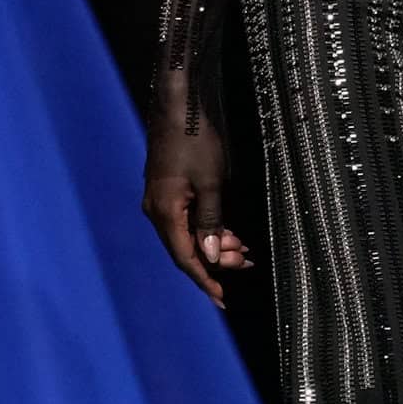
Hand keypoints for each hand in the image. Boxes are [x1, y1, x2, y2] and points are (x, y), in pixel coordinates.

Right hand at [142, 111, 251, 305]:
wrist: (179, 105)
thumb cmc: (195, 139)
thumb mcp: (211, 183)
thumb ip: (211, 222)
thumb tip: (211, 256)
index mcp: (164, 212)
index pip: (185, 257)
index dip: (205, 279)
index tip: (222, 298)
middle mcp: (156, 210)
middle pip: (185, 249)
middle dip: (216, 261)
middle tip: (246, 262)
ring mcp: (160, 199)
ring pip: (187, 234)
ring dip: (214, 244)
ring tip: (242, 248)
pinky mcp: (167, 189)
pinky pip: (185, 220)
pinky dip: (206, 228)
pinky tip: (227, 230)